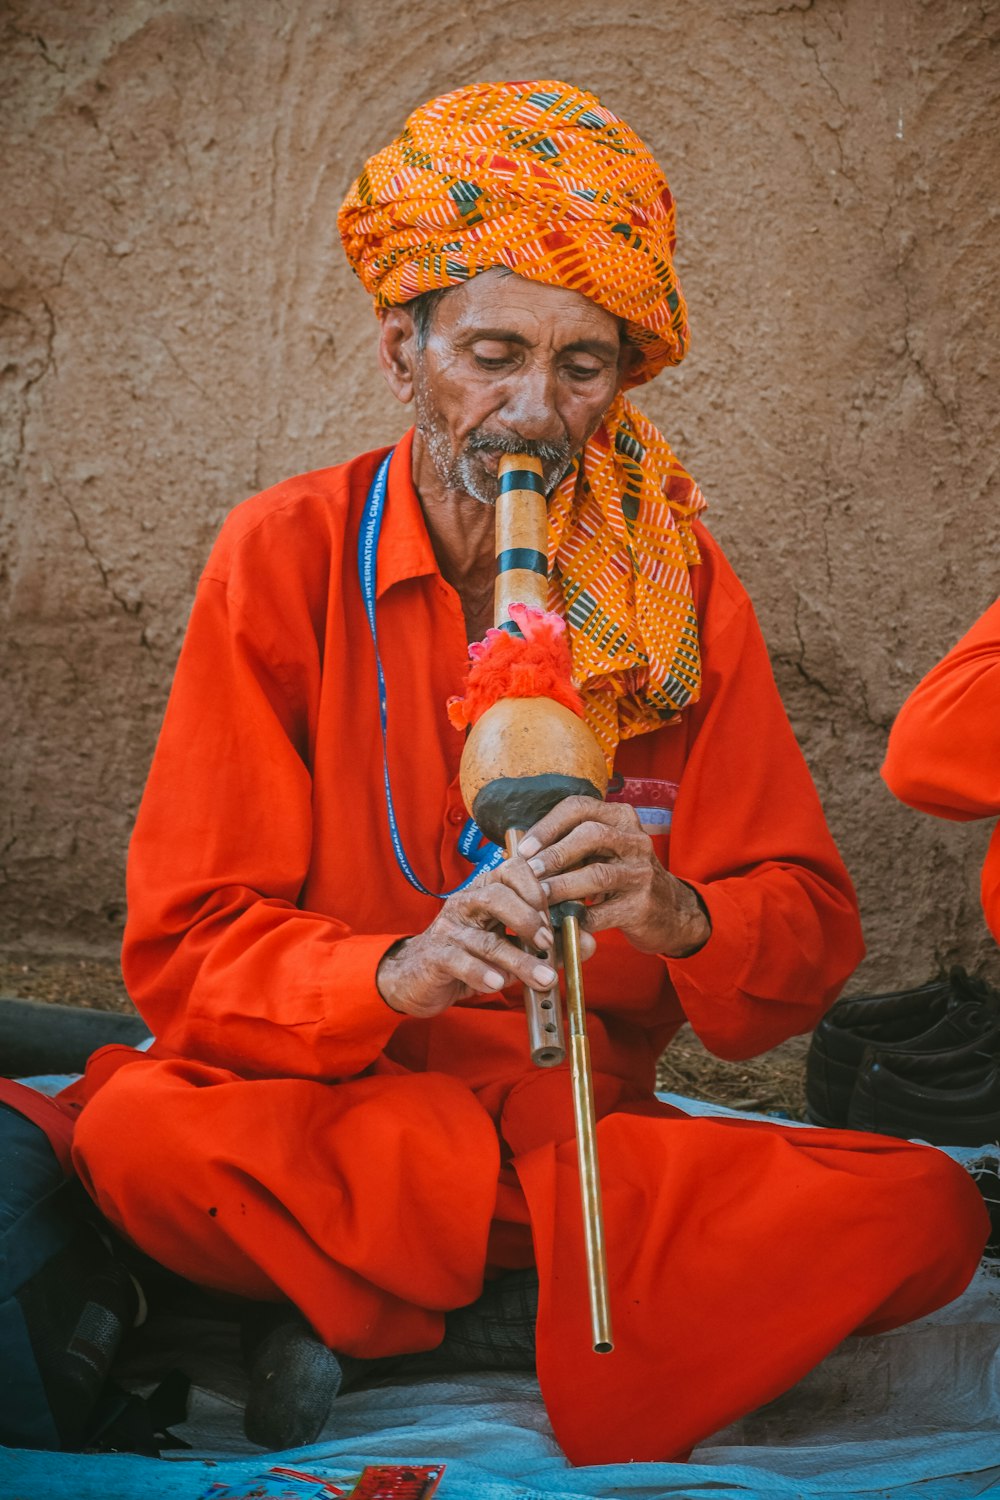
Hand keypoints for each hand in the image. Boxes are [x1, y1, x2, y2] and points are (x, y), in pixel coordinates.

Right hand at [377, 856, 563, 1018]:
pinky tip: (498, 985)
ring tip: (544, 979)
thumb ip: (550, 943)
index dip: (536, 888)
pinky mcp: (436, 956)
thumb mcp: (514, 947)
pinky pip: (460, 962)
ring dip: (519, 960)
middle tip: (548, 942)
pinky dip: (482, 973)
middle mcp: (466, 903)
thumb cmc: (473, 956)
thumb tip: (590, 942)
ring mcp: (449, 929)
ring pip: (485, 939)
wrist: (419, 977)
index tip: (555, 913)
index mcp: (487, 891)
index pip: (511, 870)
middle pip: (496, 896)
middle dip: (527, 919)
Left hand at [517, 796, 710, 957]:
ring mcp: (642, 873)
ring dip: (561, 886)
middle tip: (529, 871)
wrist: (671, 912)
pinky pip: (603, 913)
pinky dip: (577, 919)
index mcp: (621, 818)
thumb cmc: (622, 878)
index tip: (524, 849)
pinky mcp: (642, 906)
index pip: (579, 808)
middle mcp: (635, 840)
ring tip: (538, 897)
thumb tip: (519, 853)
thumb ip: (570, 847)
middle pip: (590, 835)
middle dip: (554, 853)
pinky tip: (558, 924)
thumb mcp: (603, 852)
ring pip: (597, 874)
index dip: (547, 826)